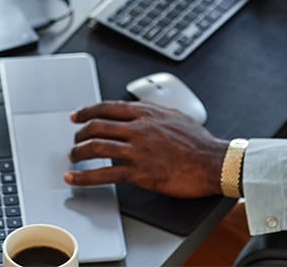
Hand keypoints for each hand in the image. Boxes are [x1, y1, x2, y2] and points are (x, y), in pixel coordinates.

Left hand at [65, 101, 227, 198]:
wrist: (213, 162)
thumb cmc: (199, 142)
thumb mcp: (175, 116)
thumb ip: (154, 113)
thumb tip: (141, 111)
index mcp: (147, 113)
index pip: (108, 108)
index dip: (88, 111)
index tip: (77, 116)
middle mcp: (139, 128)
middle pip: (98, 126)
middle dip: (80, 133)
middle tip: (75, 139)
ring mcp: (138, 150)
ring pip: (97, 148)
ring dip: (79, 153)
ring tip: (73, 158)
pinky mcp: (139, 173)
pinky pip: (105, 174)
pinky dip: (85, 177)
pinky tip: (75, 179)